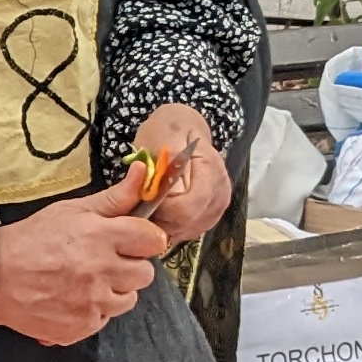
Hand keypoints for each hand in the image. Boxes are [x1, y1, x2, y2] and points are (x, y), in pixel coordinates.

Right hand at [0, 188, 168, 343]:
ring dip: (114, 290)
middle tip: (104, 261)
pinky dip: (94, 310)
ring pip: (128, 299)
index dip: (144, 239)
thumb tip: (144, 171)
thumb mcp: (71, 210)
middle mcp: (101, 271)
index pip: (153, 240)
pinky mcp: (83, 326)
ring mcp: (93, 303)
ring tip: (86, 281)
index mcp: (101, 236)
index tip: (132, 240)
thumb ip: (114, 197)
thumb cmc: (32, 239)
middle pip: (145, 273)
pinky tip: (73, 298)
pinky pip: (105, 319)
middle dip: (129, 266)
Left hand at [119, 103, 234, 247]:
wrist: (183, 131)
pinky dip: (170, 226)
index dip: (162, 210)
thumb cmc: (169, 129)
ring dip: (164, 224)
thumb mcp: (164, 134)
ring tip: (151, 204)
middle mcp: (220, 192)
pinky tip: (160, 210)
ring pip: (187, 231)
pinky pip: (187, 231)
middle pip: (188, 223)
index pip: (188, 208)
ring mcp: (217, 206)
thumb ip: (167, 161)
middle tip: (141, 203)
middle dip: (160, 219)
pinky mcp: (210, 215)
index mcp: (211, 171)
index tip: (144, 198)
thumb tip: (165, 190)